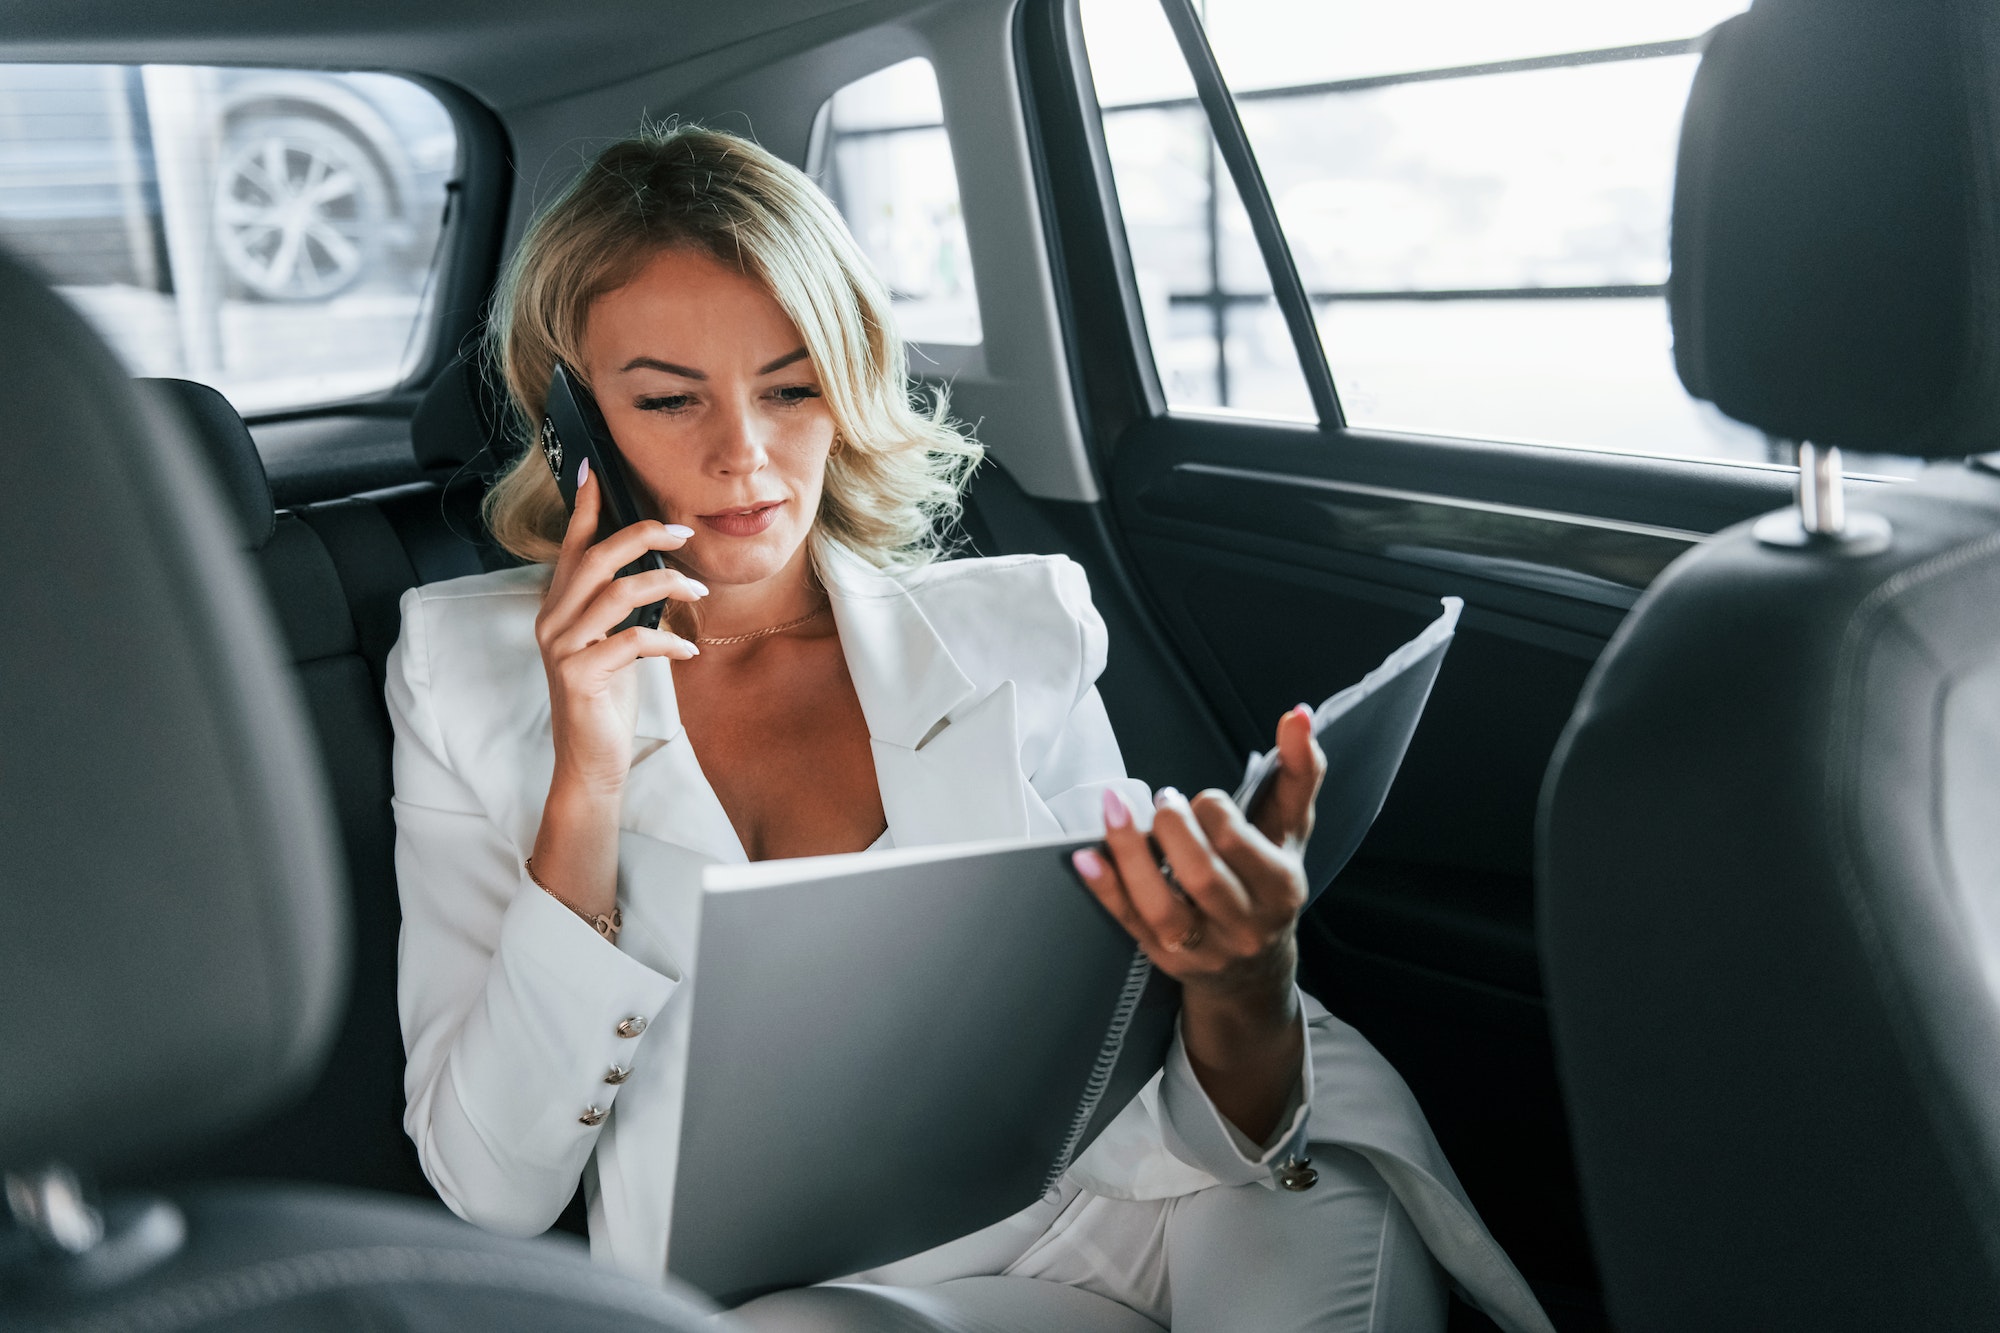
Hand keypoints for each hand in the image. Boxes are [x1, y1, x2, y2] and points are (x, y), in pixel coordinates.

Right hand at [535, 459, 707, 794]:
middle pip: (597, 558)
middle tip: (682, 533)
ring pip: (618, 593)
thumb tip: (656, 570)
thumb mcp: (613, 643)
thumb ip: (620, 608)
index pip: (572, 547)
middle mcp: (553, 621)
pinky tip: (687, 652)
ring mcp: (562, 648)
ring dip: (666, 586)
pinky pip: (631, 640)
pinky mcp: (580, 676)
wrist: (589, 760)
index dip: (584, 507)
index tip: (594, 470)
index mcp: (559, 607)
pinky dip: (667, 642)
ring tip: (697, 594)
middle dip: (643, 536)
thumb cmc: (605, 699)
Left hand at [1071, 705, 1325, 1140]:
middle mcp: (1244, 924)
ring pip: (1162, 908)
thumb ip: (1299, 770)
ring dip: (1131, 856)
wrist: (1253, 969)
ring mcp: (1201, 947)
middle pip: (1203, 878)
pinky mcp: (1163, 956)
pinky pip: (1129, 922)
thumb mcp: (1291, 829)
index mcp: (1280, 888)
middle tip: (1164, 801)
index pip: (1240, 846)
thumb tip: (1298, 714)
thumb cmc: (1268, 882)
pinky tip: (1086, 857)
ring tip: (1113, 811)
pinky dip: (1106, 888)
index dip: (1213, 813)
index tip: (1203, 800)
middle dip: (1174, 831)